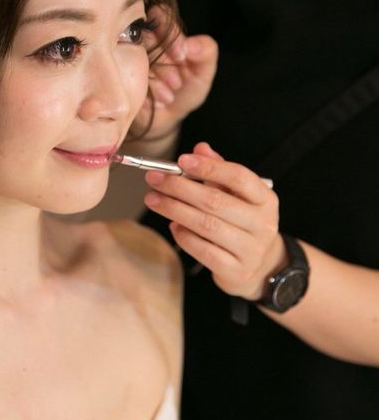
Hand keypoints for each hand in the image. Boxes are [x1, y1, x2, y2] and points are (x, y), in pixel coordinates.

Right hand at [132, 5, 217, 138]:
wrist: (164, 120)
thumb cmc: (182, 92)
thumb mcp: (202, 74)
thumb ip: (206, 52)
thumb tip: (191, 44)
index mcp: (163, 34)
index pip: (160, 14)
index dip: (171, 33)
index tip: (182, 56)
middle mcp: (141, 42)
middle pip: (145, 35)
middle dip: (164, 60)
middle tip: (176, 83)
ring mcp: (126, 58)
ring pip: (135, 55)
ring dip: (157, 77)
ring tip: (169, 96)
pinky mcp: (117, 76)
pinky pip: (126, 75)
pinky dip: (148, 89)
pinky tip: (158, 101)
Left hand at [144, 142, 286, 299]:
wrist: (260, 265)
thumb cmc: (241, 222)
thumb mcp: (237, 195)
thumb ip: (219, 170)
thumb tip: (200, 148)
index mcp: (265, 199)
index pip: (239, 177)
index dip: (208, 167)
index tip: (181, 160)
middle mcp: (263, 224)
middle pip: (215, 201)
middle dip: (179, 188)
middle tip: (154, 179)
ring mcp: (251, 249)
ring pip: (206, 225)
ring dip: (174, 210)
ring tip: (153, 200)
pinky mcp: (236, 271)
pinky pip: (203, 251)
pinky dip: (183, 236)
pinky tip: (172, 225)